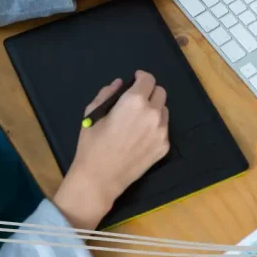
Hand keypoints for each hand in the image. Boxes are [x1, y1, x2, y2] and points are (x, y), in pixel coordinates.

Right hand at [52, 71, 169, 228]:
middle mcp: (153, 113)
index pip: (148, 79)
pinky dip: (155, 127)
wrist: (100, 178)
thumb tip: (119, 83)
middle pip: (160, 92)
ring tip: (138, 120)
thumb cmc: (92, 144)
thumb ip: (107, 94)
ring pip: (164, 110)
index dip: (141, 77)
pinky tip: (140, 137)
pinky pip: (164, 129)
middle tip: (136, 100)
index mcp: (134, 101)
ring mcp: (161, 132)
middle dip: (149, 92)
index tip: (135, 81)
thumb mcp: (93, 114)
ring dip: (154, 109)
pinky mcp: (164, 147)